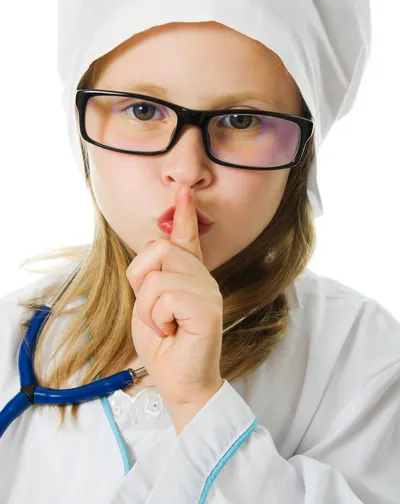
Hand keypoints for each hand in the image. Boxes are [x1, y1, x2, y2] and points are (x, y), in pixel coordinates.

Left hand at [126, 184, 223, 414]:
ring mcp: (207, 291)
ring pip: (156, 275)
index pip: (187, 237)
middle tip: (154, 313)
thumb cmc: (164, 348)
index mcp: (189, 277)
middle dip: (140, 281)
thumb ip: (152, 275)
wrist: (179, 384)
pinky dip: (156, 318)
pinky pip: (164, 295)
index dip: (184, 213)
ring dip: (147, 308)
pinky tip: (172, 331)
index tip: (183, 189)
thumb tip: (154, 240)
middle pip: (158, 248)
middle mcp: (202, 278)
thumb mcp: (149, 305)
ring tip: (164, 326)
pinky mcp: (207, 307)